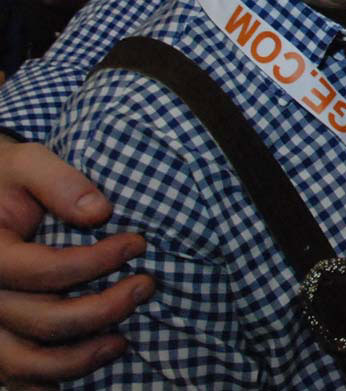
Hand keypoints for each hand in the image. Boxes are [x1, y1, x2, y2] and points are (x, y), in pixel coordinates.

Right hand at [0, 140, 153, 385]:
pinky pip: (12, 375)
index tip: (137, 244)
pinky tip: (81, 374)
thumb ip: (60, 182)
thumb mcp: (27, 162)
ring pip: (23, 361)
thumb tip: (100, 213)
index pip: (42, 270)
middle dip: (101, 309)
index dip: (94, 262)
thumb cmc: (7, 180)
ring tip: (122, 342)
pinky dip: (44, 383)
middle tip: (145, 287)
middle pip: (40, 319)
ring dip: (78, 359)